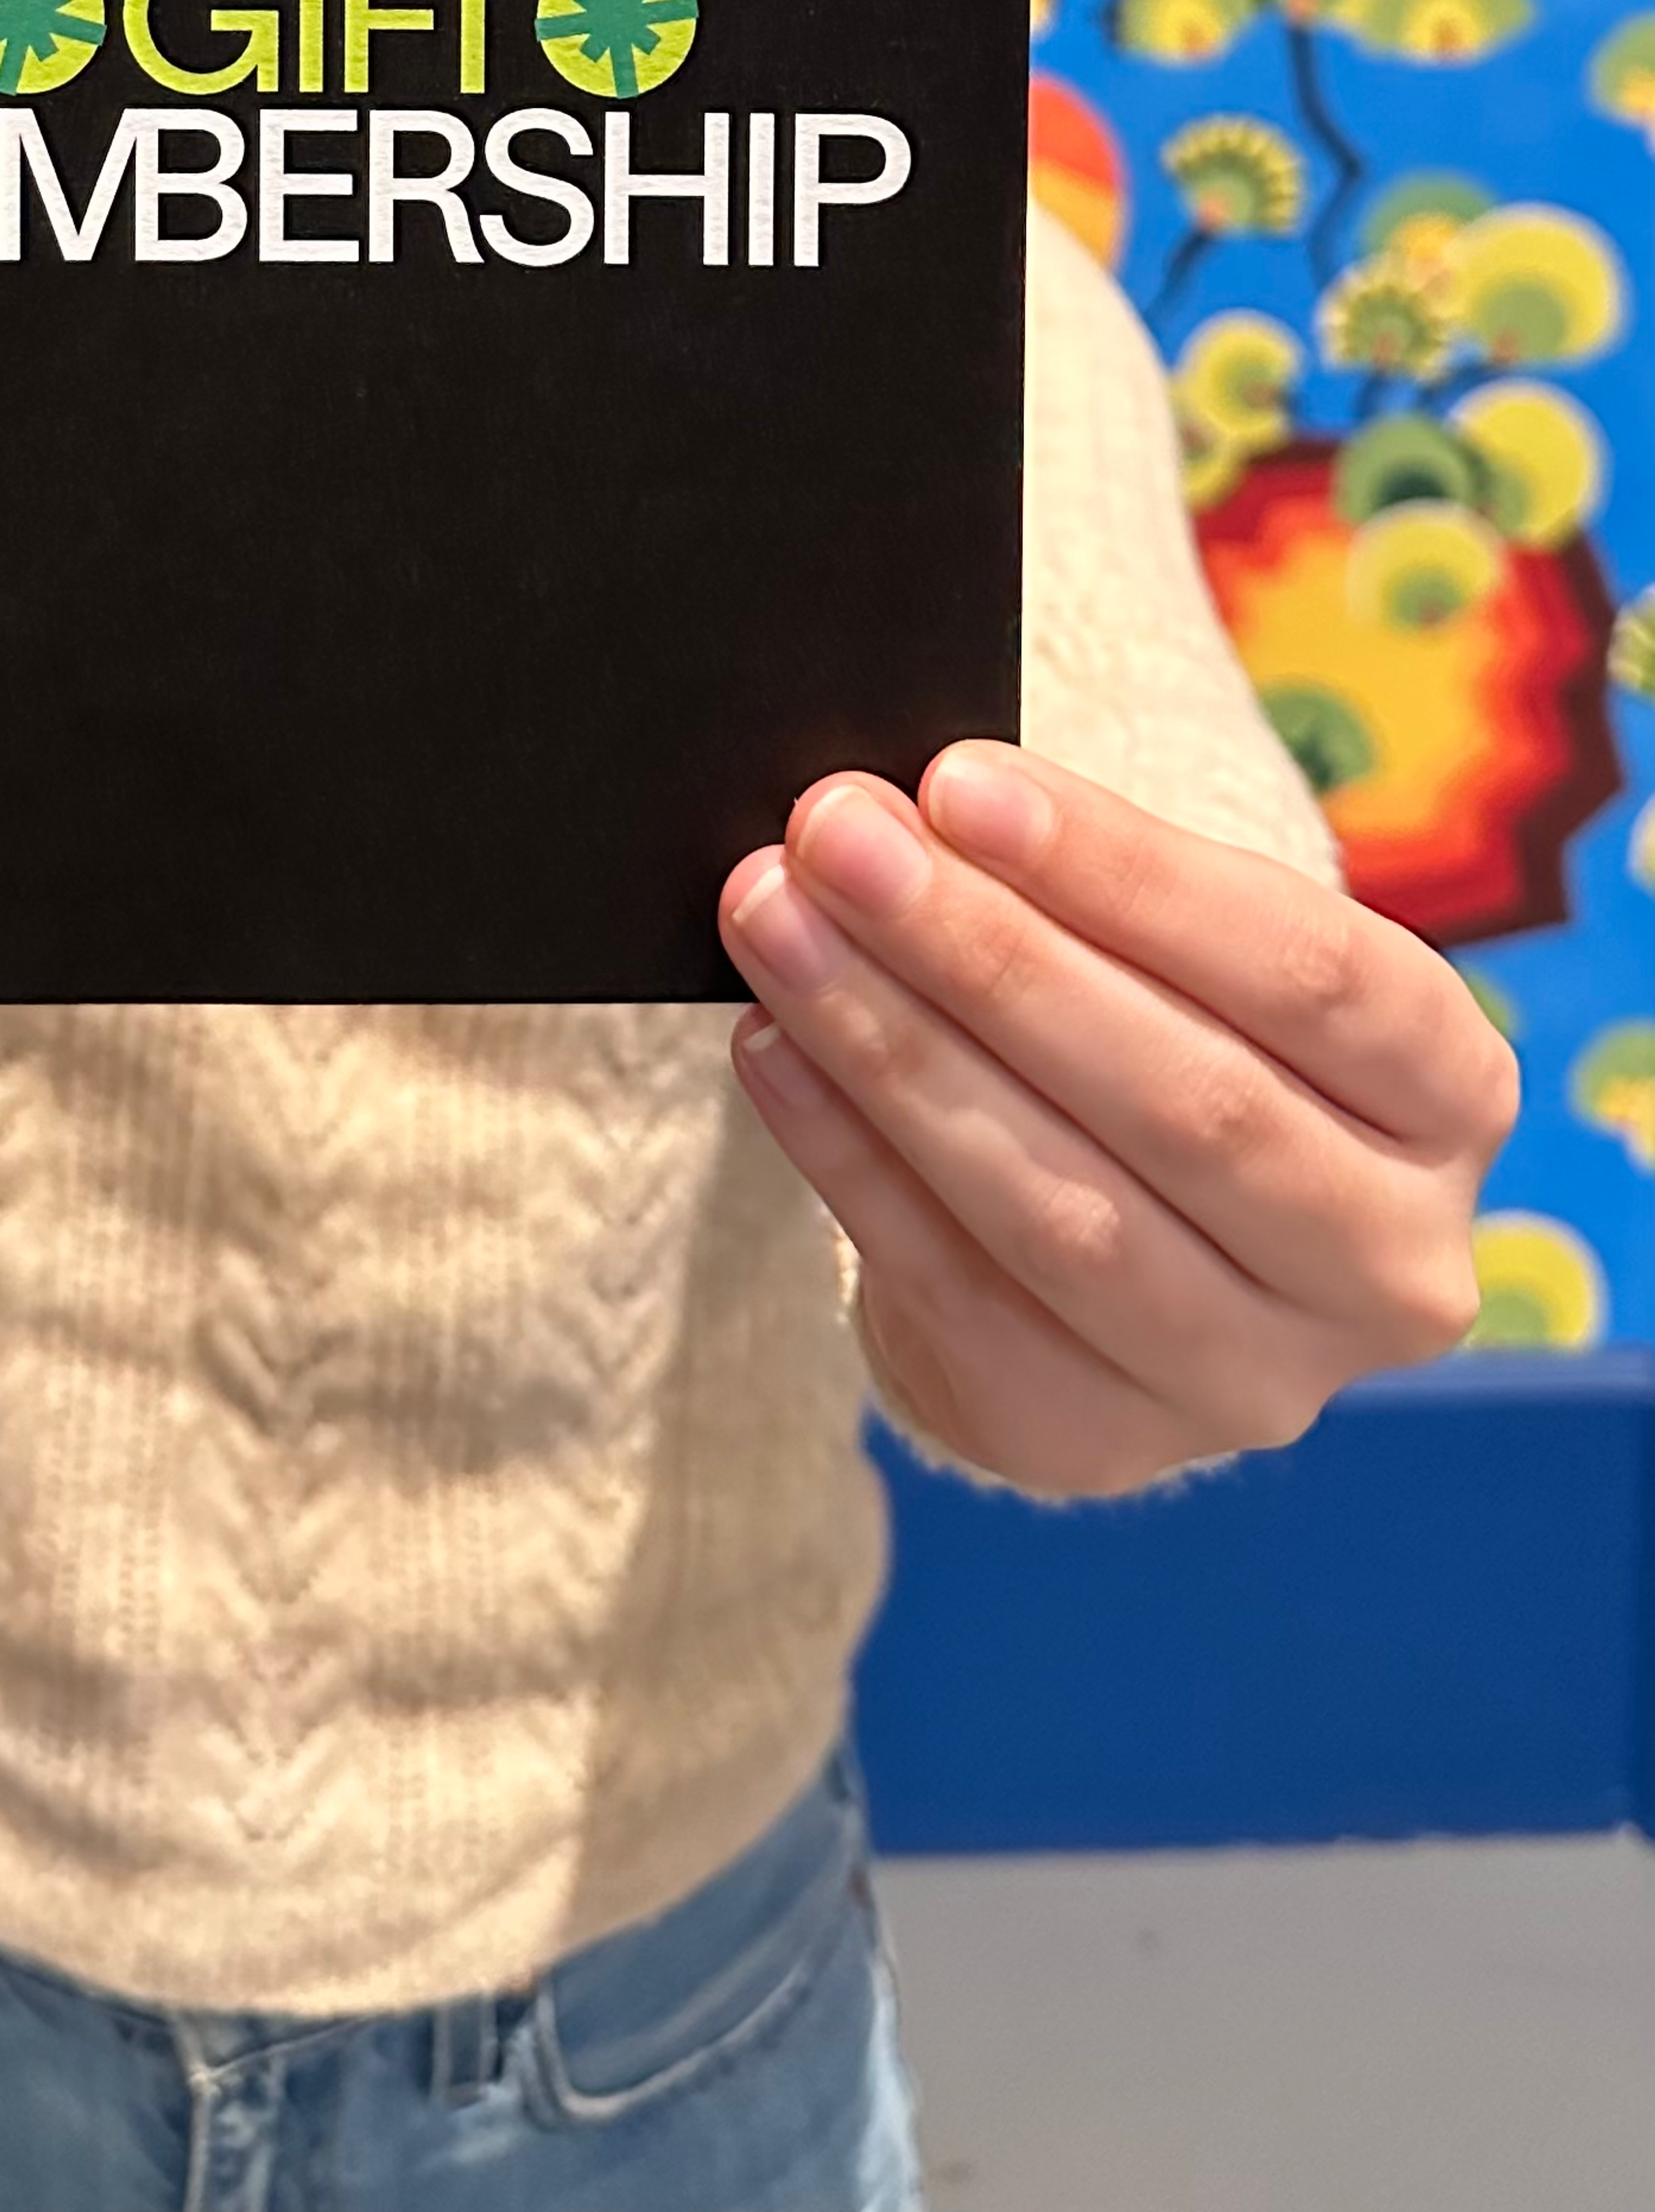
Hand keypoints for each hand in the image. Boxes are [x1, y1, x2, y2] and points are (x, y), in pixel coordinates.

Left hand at [722, 745, 1516, 1495]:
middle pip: (1183, 1099)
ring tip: (777, 921)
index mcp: (1450, 1093)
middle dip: (983, 952)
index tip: (957, 783)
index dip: (1126, 874)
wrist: (1139, 1232)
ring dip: (895, 1050)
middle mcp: (1390, 1259)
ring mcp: (1262, 1380)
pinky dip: (850, 1159)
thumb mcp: (1190, 948)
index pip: (1305, 969)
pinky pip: (958, 1294)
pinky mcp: (1107, 1442)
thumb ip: (1089, 887)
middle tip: (832, 837)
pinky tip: (775, 1049)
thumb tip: (910, 814)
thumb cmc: (1168, 1024)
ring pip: (1063, 1210)